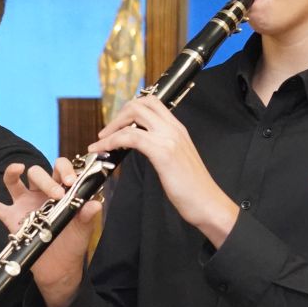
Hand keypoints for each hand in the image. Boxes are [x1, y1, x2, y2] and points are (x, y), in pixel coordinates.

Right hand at [0, 159, 98, 306]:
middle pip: (37, 172)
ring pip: (14, 182)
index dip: (65, 171)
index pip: (60, 169)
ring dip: (13, 172)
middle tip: (57, 195)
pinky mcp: (10, 218)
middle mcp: (40, 193)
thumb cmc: (72, 245)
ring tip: (16, 169)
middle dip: (46, 179)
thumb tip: (95, 203)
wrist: (58, 269)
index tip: (70, 182)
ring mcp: (23, 204)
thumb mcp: (82, 231)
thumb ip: (86, 216)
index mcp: (60, 191)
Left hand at [96, 95, 237, 245]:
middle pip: (141, 104)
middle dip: (119, 115)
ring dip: (112, 127)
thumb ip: (161, 147)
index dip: (130, 110)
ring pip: (134, 115)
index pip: (152, 104)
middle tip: (106, 132)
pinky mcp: (163, 152)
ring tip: (100, 141)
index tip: (117, 125)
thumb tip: (142, 144)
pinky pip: (131, 137)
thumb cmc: (192, 187)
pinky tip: (102, 150)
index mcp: (178, 129)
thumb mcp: (175, 160)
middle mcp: (174, 129)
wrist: (207, 202)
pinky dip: (111, 141)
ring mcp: (169, 138)